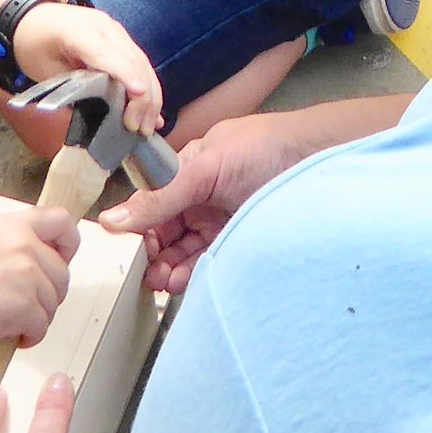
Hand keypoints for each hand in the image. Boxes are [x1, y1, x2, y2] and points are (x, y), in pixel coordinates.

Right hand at [0, 208, 78, 354]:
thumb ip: (7, 240)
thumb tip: (30, 250)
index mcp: (10, 225)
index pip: (61, 220)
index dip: (67, 242)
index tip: (61, 257)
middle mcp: (23, 245)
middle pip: (61, 272)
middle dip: (47, 293)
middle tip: (23, 304)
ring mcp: (26, 275)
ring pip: (53, 302)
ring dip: (36, 317)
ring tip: (10, 321)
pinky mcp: (25, 306)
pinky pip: (43, 326)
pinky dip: (30, 336)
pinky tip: (11, 336)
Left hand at [11, 2, 163, 133]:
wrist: (33, 16)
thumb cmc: (34, 45)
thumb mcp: (45, 70)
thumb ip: (73, 89)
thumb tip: (100, 116)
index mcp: (79, 32)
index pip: (106, 54)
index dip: (125, 73)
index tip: (139, 94)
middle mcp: (105, 28)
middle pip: (133, 61)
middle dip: (142, 97)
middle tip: (139, 129)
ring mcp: (116, 32)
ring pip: (143, 63)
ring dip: (150, 96)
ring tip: (147, 126)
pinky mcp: (121, 39)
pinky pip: (139, 63)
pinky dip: (147, 87)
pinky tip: (153, 112)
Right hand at [99, 113, 309, 292]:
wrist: (320, 159)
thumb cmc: (263, 149)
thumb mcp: (204, 169)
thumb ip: (159, 198)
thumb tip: (111, 220)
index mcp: (187, 171)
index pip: (152, 203)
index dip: (139, 227)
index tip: (130, 250)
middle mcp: (201, 196)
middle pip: (166, 231)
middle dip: (153, 254)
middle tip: (145, 274)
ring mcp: (221, 219)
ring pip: (185, 249)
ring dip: (170, 267)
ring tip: (162, 283)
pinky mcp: (240, 240)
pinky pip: (209, 260)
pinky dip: (192, 273)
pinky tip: (181, 282)